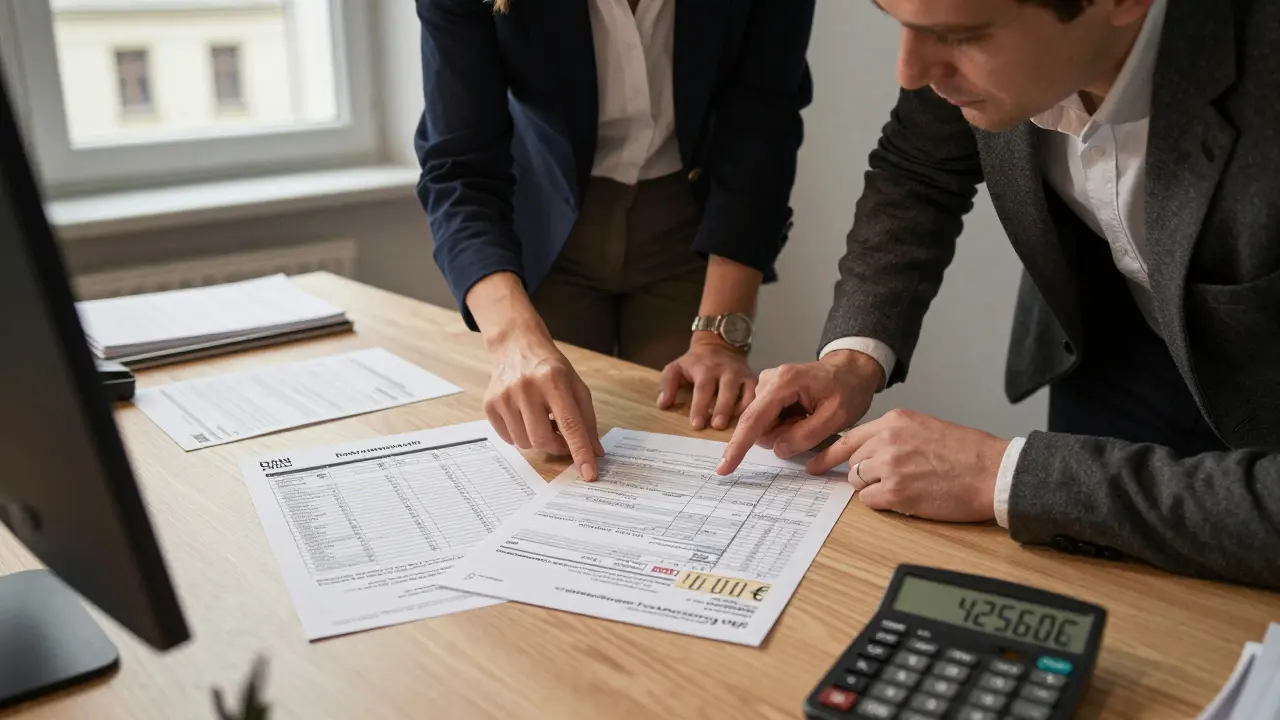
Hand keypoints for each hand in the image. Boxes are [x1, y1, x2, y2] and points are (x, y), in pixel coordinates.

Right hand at [484, 332, 604, 479]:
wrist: (516, 346)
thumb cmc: (550, 368)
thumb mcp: (576, 386)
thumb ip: (587, 420)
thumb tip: (595, 452)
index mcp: (553, 380)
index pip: (570, 424)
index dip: (581, 452)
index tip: (589, 474)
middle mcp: (526, 387)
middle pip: (543, 439)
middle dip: (557, 446)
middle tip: (561, 436)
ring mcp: (504, 396)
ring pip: (525, 443)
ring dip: (537, 440)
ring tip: (541, 419)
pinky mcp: (489, 404)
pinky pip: (508, 438)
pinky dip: (520, 435)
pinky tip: (524, 417)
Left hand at [657, 334, 755, 429]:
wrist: (719, 344)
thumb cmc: (695, 362)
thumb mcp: (676, 367)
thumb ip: (667, 384)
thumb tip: (663, 404)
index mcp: (705, 368)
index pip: (703, 388)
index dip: (700, 406)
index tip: (696, 424)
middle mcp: (726, 371)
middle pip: (727, 390)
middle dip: (723, 409)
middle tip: (717, 426)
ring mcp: (742, 375)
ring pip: (746, 392)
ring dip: (741, 410)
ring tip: (737, 428)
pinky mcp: (753, 379)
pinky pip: (756, 394)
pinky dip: (755, 407)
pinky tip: (751, 421)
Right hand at [717, 350, 883, 473]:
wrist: (850, 371)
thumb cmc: (847, 389)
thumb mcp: (835, 417)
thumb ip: (805, 436)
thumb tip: (777, 449)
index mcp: (783, 383)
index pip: (754, 419)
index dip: (738, 446)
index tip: (725, 467)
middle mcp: (767, 381)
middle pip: (760, 426)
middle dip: (784, 434)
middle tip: (812, 422)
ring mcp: (765, 386)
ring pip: (764, 426)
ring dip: (786, 430)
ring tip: (809, 416)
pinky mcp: (767, 393)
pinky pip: (768, 421)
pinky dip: (785, 425)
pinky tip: (802, 414)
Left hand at [807, 409, 1007, 522]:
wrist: (993, 472)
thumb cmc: (969, 453)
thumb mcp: (926, 427)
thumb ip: (895, 435)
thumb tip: (871, 451)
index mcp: (895, 421)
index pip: (849, 438)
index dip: (829, 454)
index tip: (814, 463)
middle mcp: (887, 440)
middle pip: (853, 462)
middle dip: (864, 474)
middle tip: (886, 480)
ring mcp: (890, 466)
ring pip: (858, 482)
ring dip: (874, 489)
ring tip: (904, 487)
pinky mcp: (896, 492)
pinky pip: (870, 502)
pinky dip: (882, 504)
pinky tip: (905, 499)